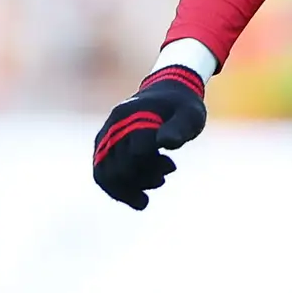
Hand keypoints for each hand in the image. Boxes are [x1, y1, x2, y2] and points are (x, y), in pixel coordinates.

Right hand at [92, 70, 208, 208]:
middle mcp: (114, 124)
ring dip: (126, 191)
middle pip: (119, 165)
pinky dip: (116, 190)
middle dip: (142, 179)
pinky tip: (136, 198)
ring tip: (145, 198)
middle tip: (163, 177)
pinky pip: (101, 173)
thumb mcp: (190, 115)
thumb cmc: (182, 107)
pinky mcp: (103, 146)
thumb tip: (166, 143)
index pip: (137, 151)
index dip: (153, 166)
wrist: (167, 93)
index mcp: (134, 114)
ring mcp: (106, 135)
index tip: (171, 167)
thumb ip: (179, 128)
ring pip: (104, 173)